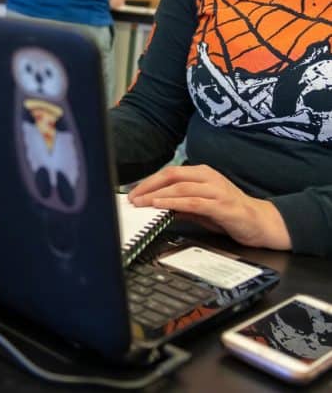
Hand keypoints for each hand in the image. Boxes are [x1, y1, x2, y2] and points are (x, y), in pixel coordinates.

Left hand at [128, 164, 291, 250]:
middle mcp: (208, 177)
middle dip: (149, 186)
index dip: (149, 181)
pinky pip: (193, 202)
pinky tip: (161, 206)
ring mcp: (216, 190)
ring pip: (181, 187)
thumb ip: (180, 204)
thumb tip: (155, 205)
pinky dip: (174, 203)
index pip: (170, 172)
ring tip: (142, 202)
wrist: (263, 223)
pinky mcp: (222, 205)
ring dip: (158, 195)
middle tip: (133, 197)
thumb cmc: (230, 213)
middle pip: (172, 175)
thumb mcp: (200, 207)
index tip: (134, 191)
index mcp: (202, 173)